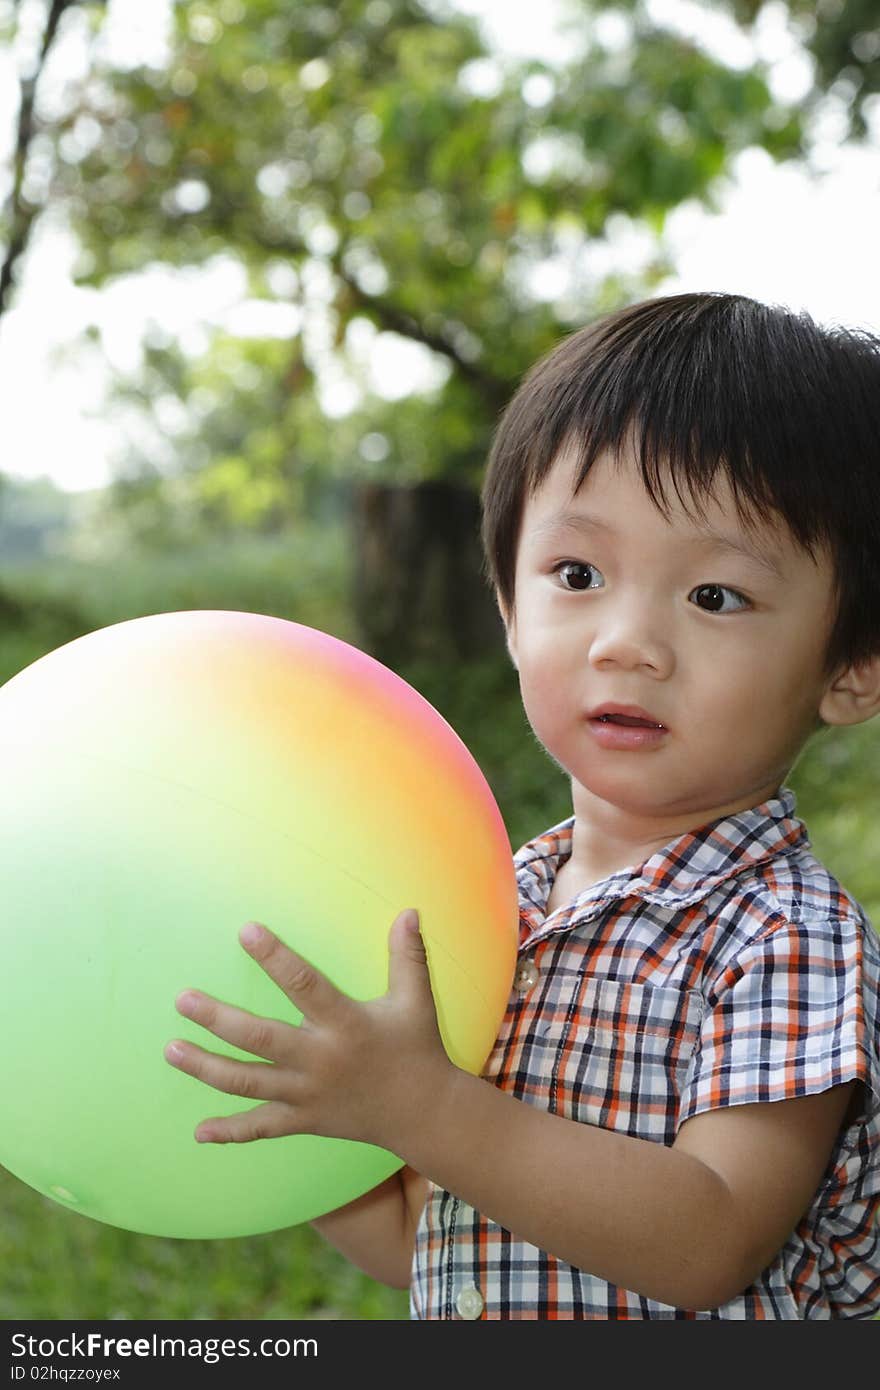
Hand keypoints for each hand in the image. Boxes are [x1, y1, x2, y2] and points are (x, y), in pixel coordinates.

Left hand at [164, 909, 453, 1151]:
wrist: (422, 1113)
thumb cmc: (416, 1048)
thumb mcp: (415, 1000)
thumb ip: (408, 956)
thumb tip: (408, 911)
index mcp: (346, 1024)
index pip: (304, 984)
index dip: (274, 958)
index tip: (245, 931)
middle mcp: (320, 1060)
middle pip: (260, 1040)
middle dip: (217, 1020)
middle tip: (182, 1000)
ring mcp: (307, 1095)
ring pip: (248, 1082)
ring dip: (206, 1068)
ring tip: (170, 1050)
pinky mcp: (304, 1120)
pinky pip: (261, 1128)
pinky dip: (230, 1132)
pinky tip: (199, 1132)